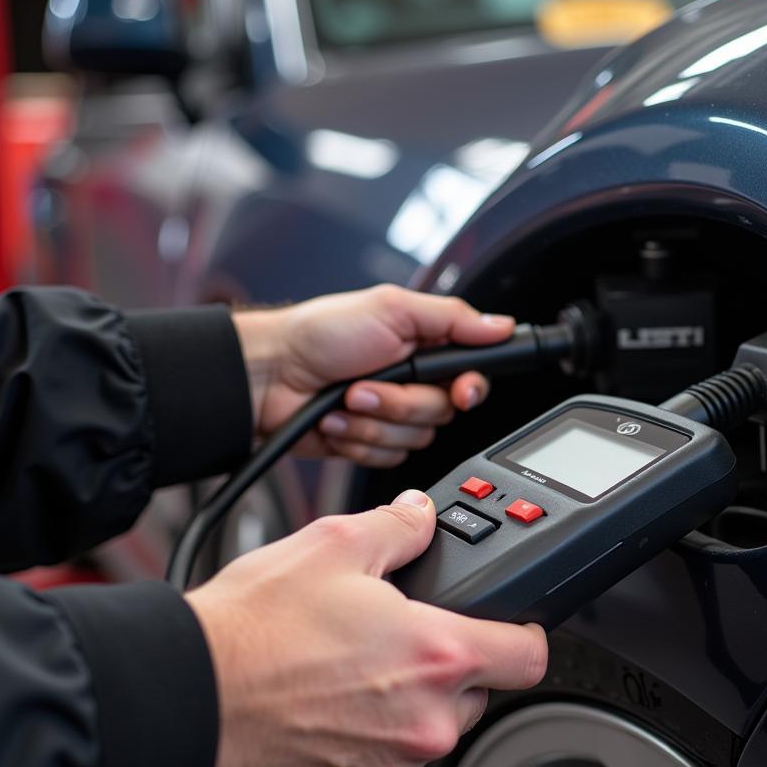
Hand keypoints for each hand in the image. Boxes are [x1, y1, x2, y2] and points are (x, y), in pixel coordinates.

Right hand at [187, 489, 547, 766]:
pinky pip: (386, 759)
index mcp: (437, 655)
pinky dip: (370, 734)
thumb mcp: (334, 545)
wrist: (190, 694)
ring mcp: (391, 765)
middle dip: (449, 663)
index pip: (529, 655)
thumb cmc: (255, 628)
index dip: (524, 632)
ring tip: (352, 665)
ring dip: (407, 700)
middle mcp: (425, 721)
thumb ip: (398, 528)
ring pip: (429, 727)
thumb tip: (421, 517)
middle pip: (476, 692)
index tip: (511, 625)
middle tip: (398, 632)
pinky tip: (328, 701)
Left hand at [232, 285, 515, 466]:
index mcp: (424, 347)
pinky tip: (336, 422)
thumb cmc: (319, 334)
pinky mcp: (368, 442)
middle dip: (401, 403)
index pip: (472, 376)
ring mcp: (389, 415)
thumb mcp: (390, 308)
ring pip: (414, 440)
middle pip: (442, 414)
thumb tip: (500, 324)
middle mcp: (412, 383)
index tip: (459, 391)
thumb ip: (452, 318)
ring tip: (344, 400)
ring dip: (374, 422)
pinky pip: (386, 458)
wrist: (266, 376)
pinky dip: (358, 440)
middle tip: (366, 384)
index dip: (469, 388)